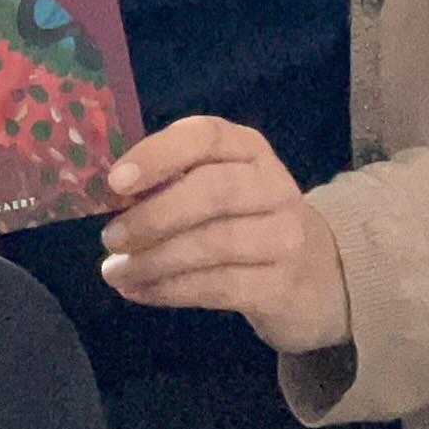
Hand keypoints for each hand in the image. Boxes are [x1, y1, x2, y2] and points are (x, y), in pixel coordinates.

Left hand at [97, 115, 350, 354]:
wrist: (319, 274)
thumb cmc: (247, 219)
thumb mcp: (220, 185)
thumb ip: (173, 181)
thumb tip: (112, 196)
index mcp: (248, 148)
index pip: (204, 136)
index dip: (158, 155)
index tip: (115, 181)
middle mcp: (272, 184)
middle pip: (213, 191)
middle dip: (154, 215)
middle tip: (110, 237)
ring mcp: (283, 236)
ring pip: (214, 244)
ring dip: (154, 260)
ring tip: (114, 272)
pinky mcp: (282, 286)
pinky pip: (219, 287)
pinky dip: (170, 290)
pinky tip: (139, 291)